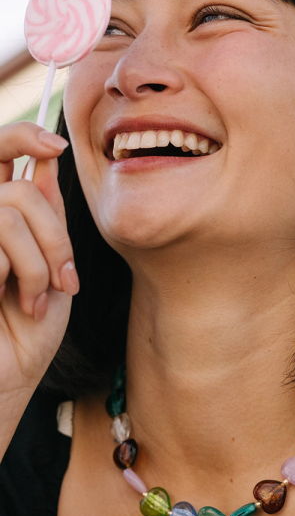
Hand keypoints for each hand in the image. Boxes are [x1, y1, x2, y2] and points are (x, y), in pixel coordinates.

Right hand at [0, 122, 75, 395]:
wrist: (7, 379)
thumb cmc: (27, 330)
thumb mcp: (51, 264)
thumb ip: (45, 213)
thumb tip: (48, 157)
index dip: (21, 136)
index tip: (57, 146)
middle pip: (19, 190)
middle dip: (55, 233)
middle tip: (66, 277)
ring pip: (10, 210)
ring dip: (42, 259)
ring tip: (40, 297)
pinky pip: (0, 240)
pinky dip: (25, 273)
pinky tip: (18, 304)